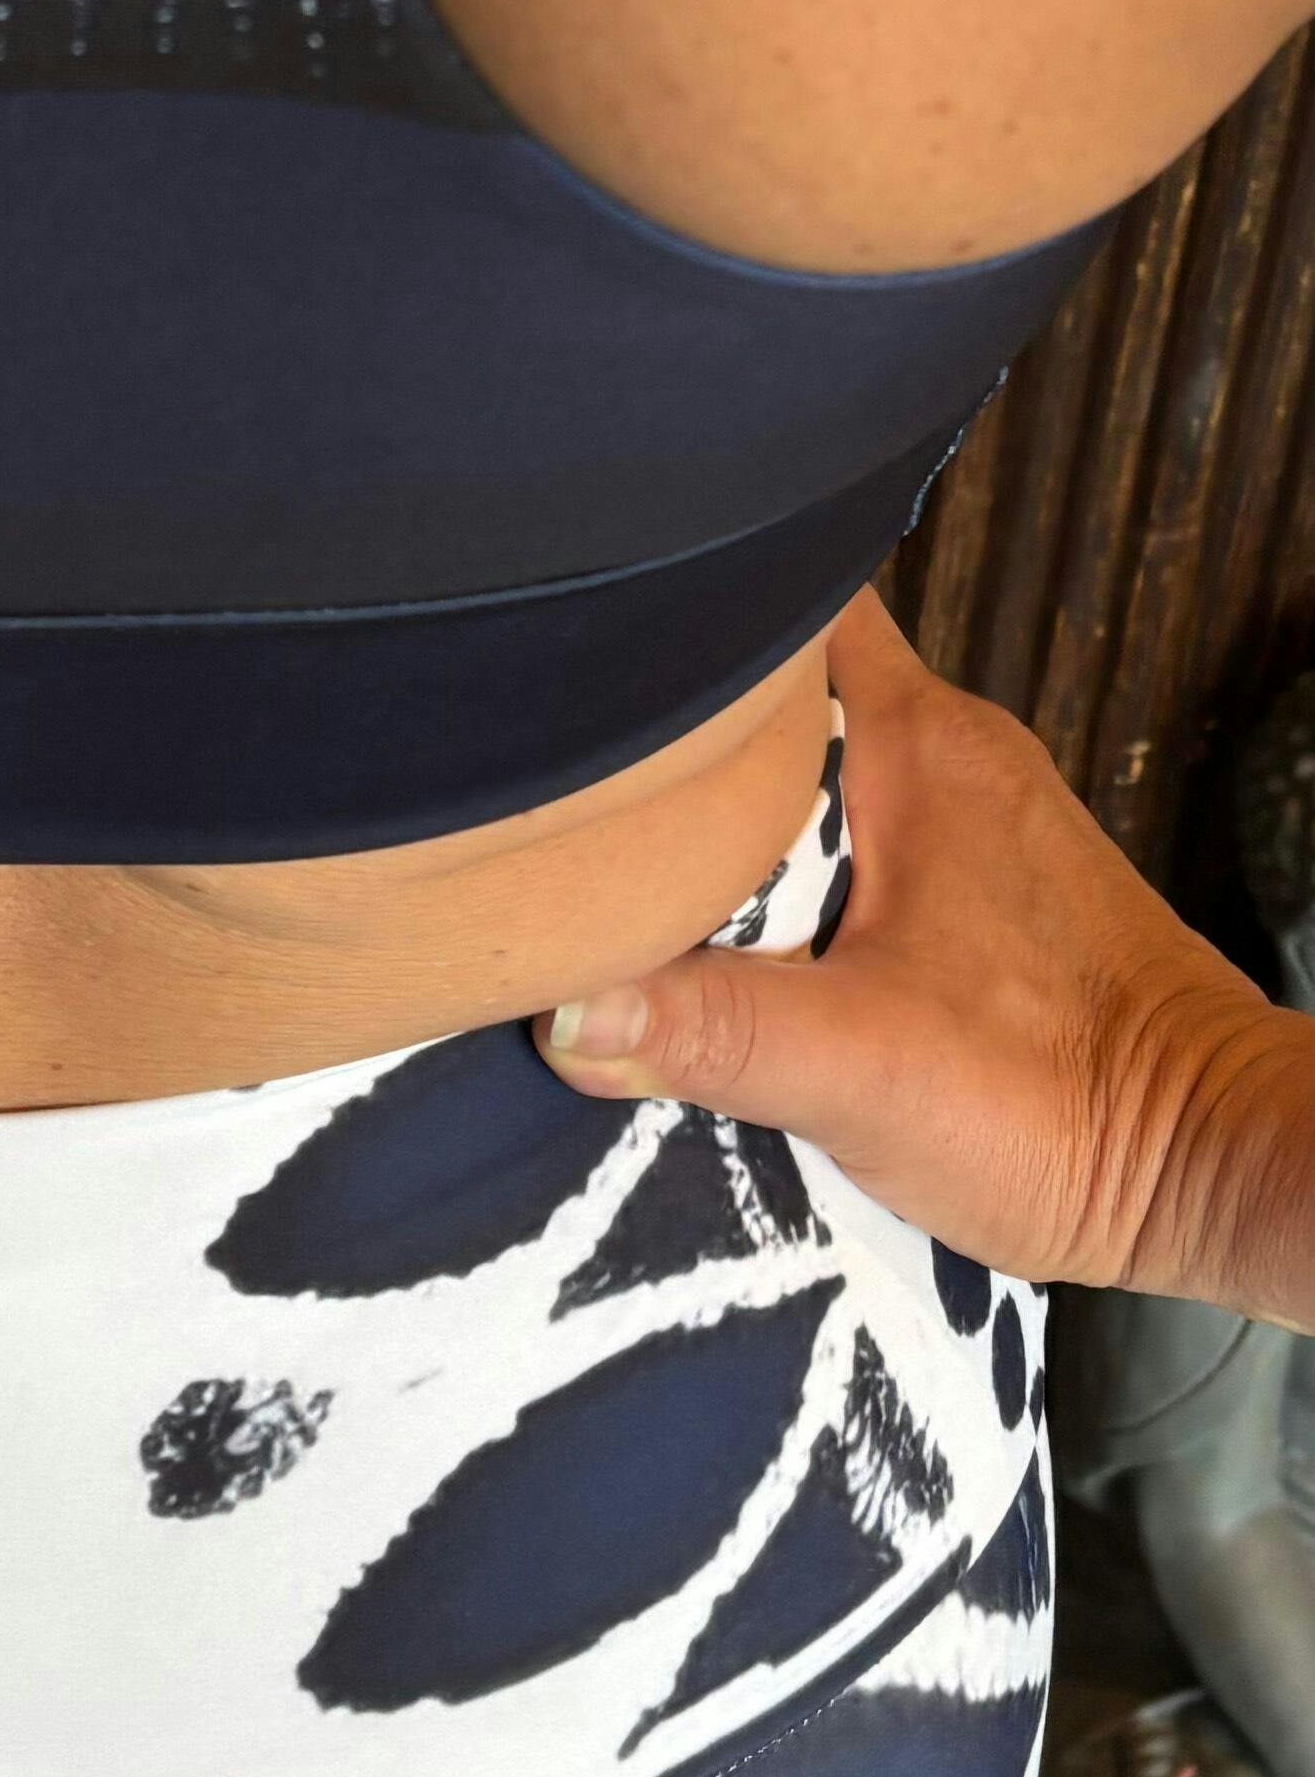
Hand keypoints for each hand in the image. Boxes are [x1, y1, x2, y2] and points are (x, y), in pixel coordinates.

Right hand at [536, 592, 1314, 1315]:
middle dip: (680, 728)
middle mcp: (954, 759)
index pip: (787, 605)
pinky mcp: (982, 902)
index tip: (584, 644)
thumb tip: (563, 1011)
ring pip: (815, 774)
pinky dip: (787, 874)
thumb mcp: (863, 1069)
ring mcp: (974, 827)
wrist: (1214, 1171)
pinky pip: (854, 844)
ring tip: (615, 851)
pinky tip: (724, 935)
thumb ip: (713, 1032)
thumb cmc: (1069, 1101)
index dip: (686, 613)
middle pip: (780, 693)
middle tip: (562, 767)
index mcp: (921, 746)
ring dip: (731, 813)